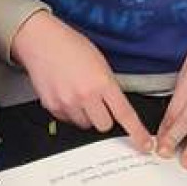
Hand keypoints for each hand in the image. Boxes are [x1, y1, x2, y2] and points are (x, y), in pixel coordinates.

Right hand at [11, 11, 152, 148]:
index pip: (125, 114)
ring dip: (86, 115)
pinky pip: (67, 120)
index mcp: (102, 83)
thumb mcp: (100, 62)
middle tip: (98, 102)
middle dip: (104, 117)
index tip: (145, 144)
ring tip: (78, 94)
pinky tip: (66, 93)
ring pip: (85, 124)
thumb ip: (109, 85)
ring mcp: (67, 103)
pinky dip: (70, 112)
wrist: (41, 41)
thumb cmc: (70, 46)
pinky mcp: (52, 107)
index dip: (137, 132)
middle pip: (104, 125)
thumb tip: (116, 104)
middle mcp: (85, 96)